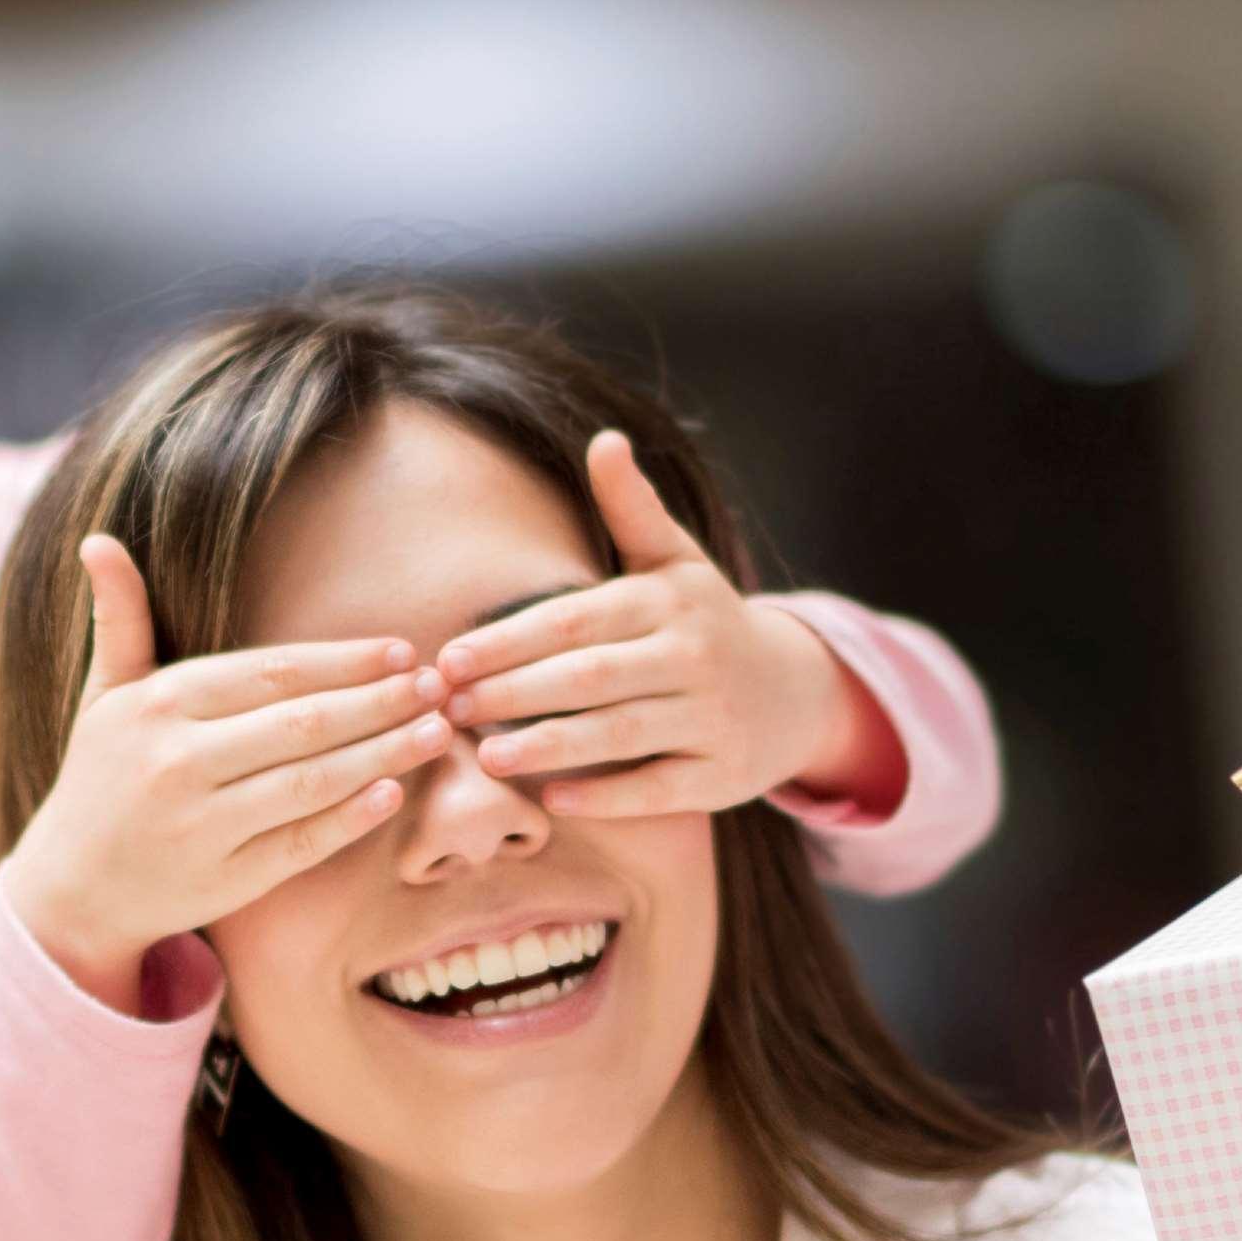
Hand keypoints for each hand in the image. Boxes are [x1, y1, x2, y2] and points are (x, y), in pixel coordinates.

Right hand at [0, 535, 454, 1008]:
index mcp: (161, 704)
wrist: (72, 887)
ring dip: (384, 753)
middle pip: (303, 723)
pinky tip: (395, 793)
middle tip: (439, 686)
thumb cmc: (102, 776)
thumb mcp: (105, 694)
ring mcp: (205, 824)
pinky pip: (302, 843)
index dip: (345, 662)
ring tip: (436, 731)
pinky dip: (351, 818)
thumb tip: (99, 539)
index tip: (403, 652)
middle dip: (380, 702)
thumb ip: (119, 619)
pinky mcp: (226, 879)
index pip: (273, 672)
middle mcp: (179, 760)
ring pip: (312, 781)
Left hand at [435, 432, 897, 819]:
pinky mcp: (721, 776)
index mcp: (667, 600)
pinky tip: (553, 801)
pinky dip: (608, 796)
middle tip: (449, 708)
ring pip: (622, 733)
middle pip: (592, 676)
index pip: (576, 620)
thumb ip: (631, 506)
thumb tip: (605, 439)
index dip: (509, 640)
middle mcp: (693, 656)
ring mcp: (711, 718)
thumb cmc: (705, 622)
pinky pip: (659, 788)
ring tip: (487, 758)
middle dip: (515, 692)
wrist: (792, 692)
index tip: (449, 658)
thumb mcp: (675, 561)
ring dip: (551, 746)